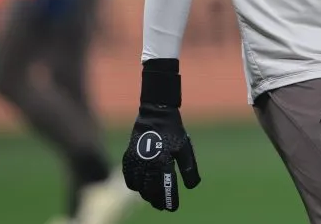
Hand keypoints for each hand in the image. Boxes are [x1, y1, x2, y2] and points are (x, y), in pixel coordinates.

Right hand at [123, 59, 200, 211]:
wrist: (156, 114)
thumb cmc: (173, 131)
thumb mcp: (184, 148)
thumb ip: (188, 168)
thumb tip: (192, 187)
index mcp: (163, 161)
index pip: (166, 188)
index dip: (169, 200)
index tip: (172, 208)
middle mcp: (147, 163)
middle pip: (150, 191)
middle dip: (157, 201)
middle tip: (163, 206)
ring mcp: (136, 161)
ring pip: (139, 187)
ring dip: (146, 195)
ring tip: (154, 199)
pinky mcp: (128, 157)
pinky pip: (129, 178)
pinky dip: (135, 185)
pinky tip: (141, 188)